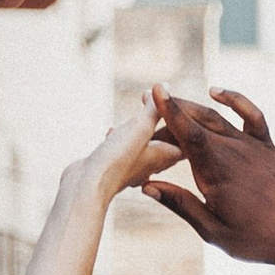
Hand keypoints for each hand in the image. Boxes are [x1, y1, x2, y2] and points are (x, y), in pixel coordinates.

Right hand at [70, 97, 179, 214]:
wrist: (88, 189)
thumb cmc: (118, 160)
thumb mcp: (140, 127)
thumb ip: (155, 109)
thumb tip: (167, 86)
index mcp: (167, 156)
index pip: (186, 135)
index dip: (184, 116)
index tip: (178, 99)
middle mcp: (154, 165)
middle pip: (166, 140)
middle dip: (162, 120)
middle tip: (157, 100)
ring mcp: (134, 170)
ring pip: (144, 146)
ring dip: (140, 128)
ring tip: (136, 111)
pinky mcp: (115, 172)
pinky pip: (124, 152)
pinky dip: (121, 139)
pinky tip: (111, 131)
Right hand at [143, 88, 274, 274]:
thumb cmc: (258, 240)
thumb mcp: (213, 231)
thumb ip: (181, 205)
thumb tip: (148, 187)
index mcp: (217, 172)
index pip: (188, 133)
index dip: (170, 111)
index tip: (153, 90)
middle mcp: (234, 152)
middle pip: (197, 122)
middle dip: (171, 108)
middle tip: (144, 100)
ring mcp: (252, 146)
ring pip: (218, 117)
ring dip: (192, 106)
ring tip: (170, 100)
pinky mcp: (268, 147)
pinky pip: (251, 115)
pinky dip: (234, 100)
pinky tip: (216, 92)